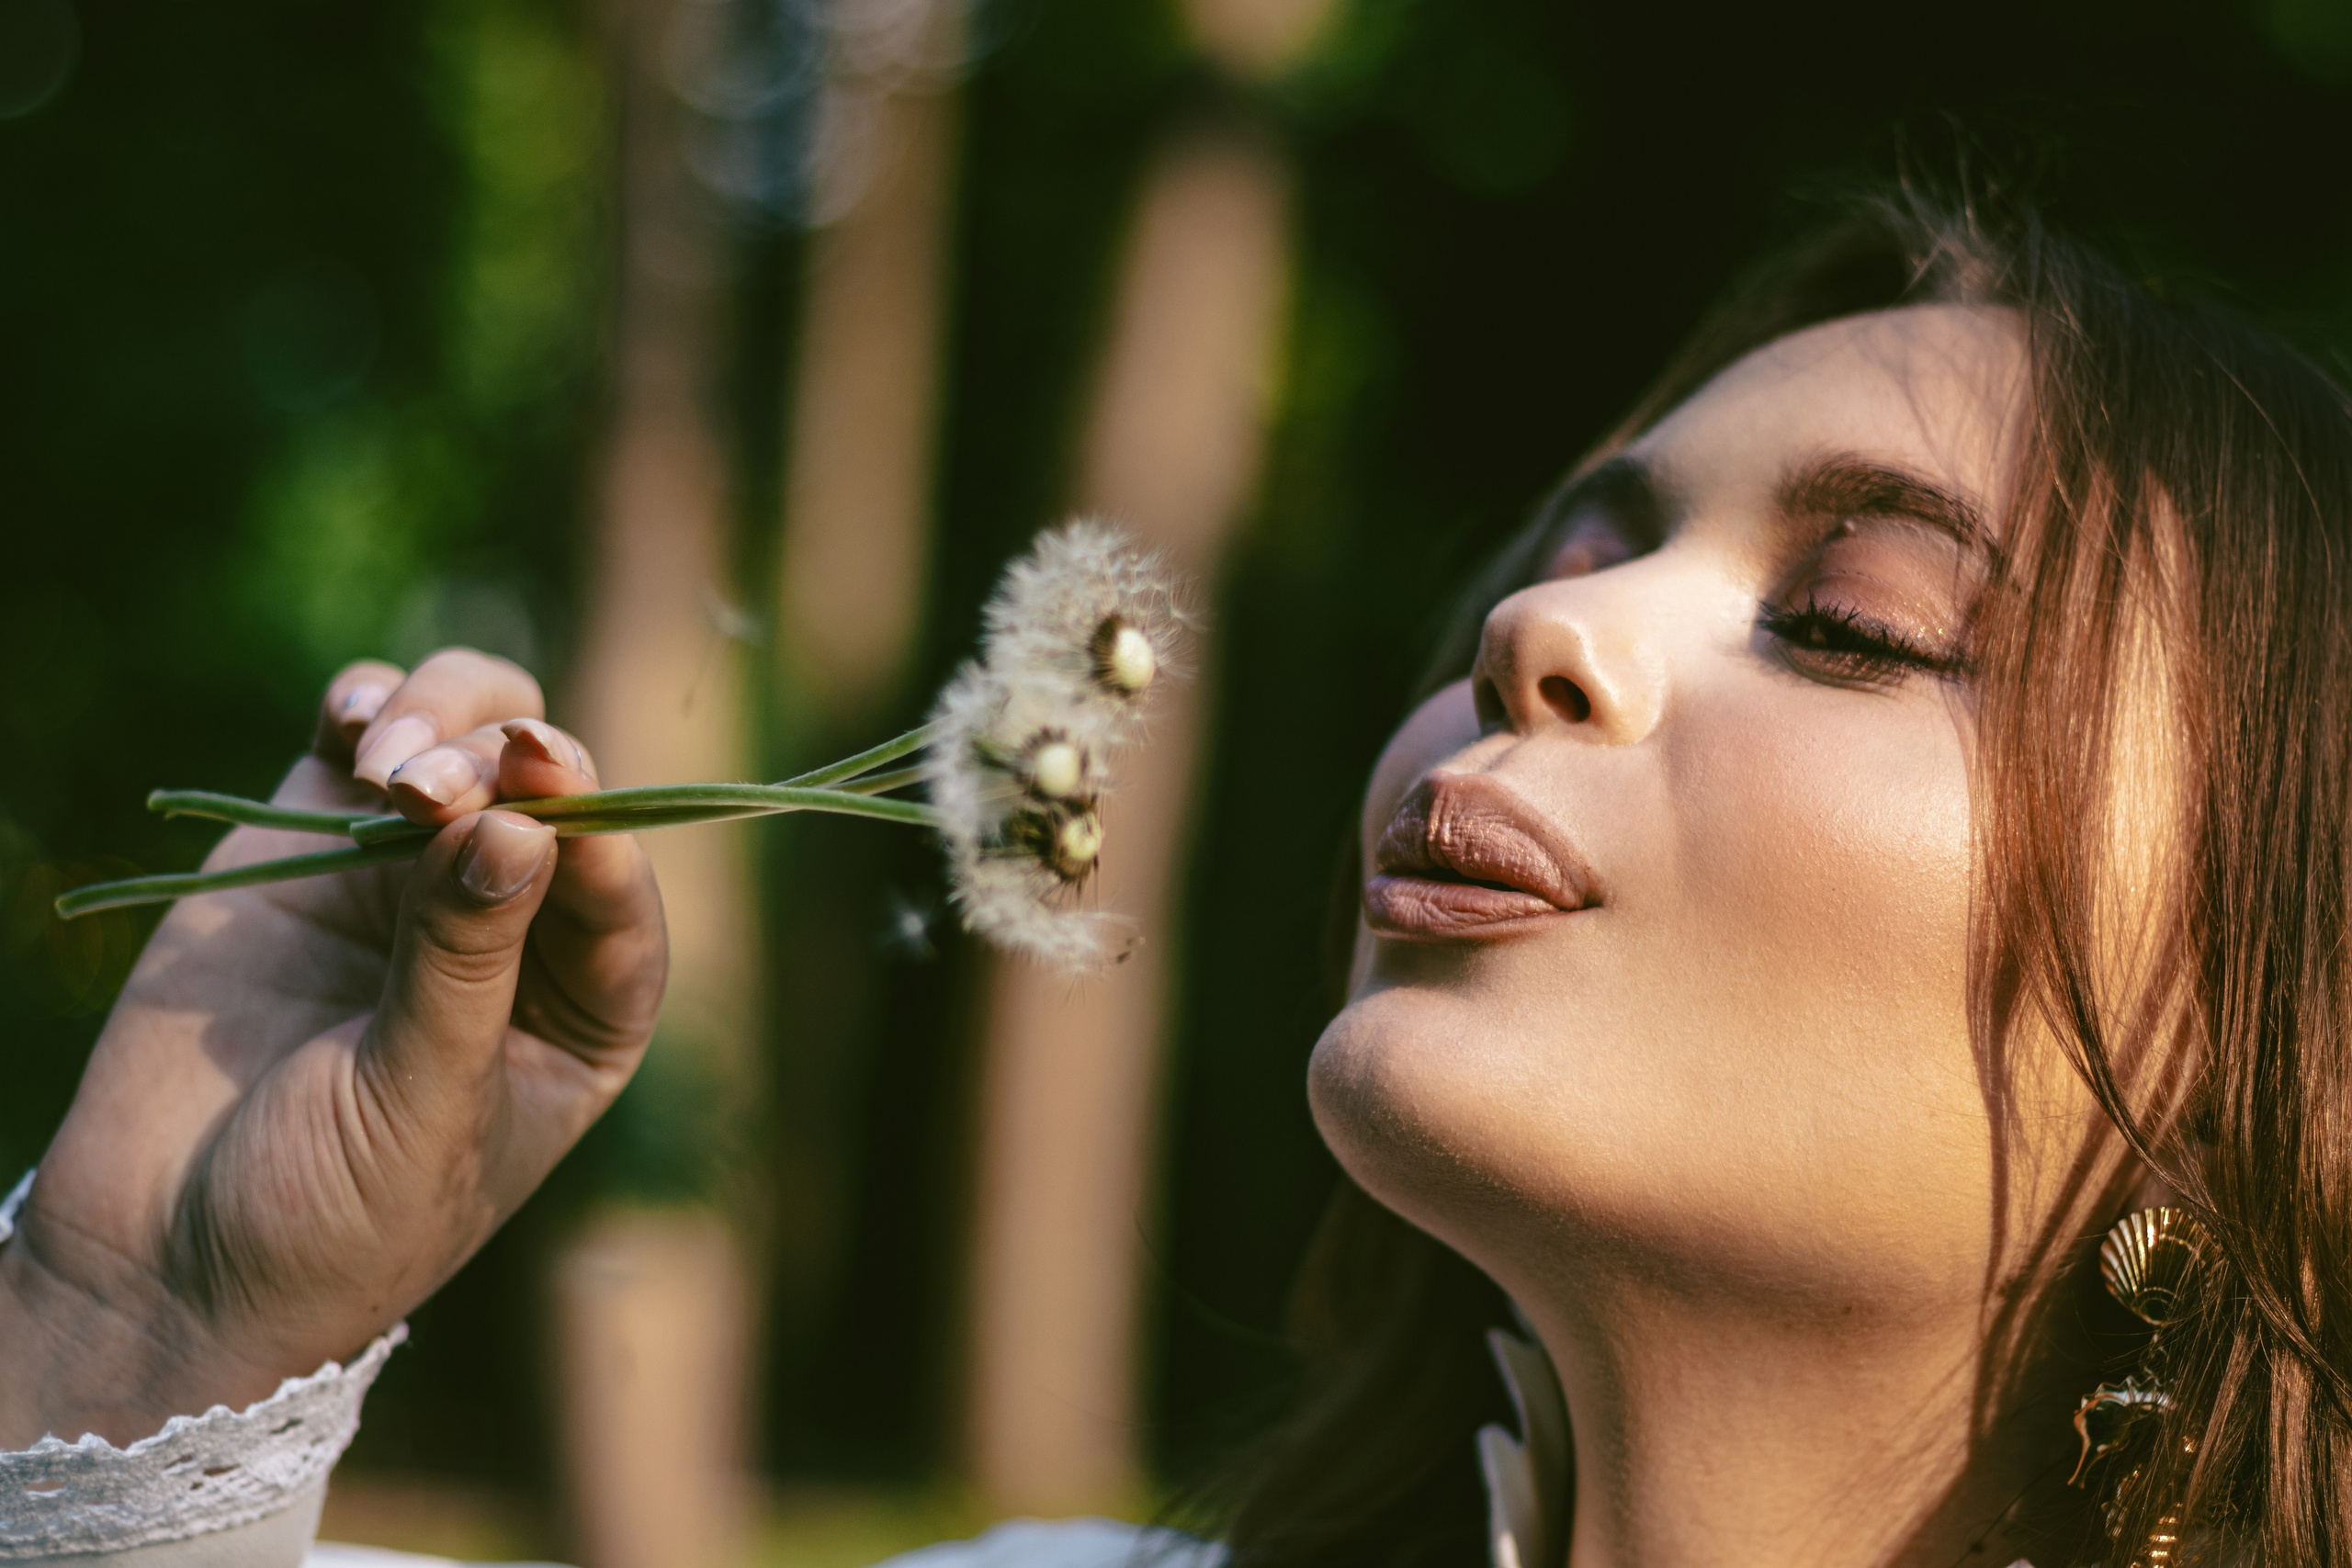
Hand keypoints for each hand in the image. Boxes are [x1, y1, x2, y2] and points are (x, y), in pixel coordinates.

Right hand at [0, 651, 666, 1446]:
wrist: (163, 1261)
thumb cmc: (330, 1220)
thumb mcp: (416, 1104)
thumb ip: (462, 963)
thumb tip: (517, 825)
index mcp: (586, 1010)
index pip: (620, 892)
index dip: (595, 822)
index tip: (548, 776)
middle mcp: (519, 925)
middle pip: (551, 793)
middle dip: (505, 762)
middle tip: (430, 785)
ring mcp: (416, 876)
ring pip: (468, 739)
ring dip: (440, 722)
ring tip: (388, 770)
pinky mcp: (312, 845)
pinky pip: (363, 740)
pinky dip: (368, 706)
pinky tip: (356, 718)